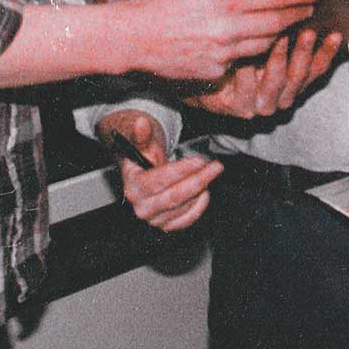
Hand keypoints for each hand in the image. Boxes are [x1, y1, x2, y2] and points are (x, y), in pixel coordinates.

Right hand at [99, 109, 220, 232]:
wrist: (143, 179)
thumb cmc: (144, 160)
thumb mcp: (142, 145)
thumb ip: (142, 135)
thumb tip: (142, 122)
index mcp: (133, 187)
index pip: (158, 181)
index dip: (181, 171)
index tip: (200, 160)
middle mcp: (141, 207)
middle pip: (174, 197)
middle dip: (198, 180)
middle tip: (216, 166)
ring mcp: (154, 220)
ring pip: (183, 208)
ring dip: (200, 190)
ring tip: (209, 173)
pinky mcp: (166, 227)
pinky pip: (187, 219)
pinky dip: (199, 205)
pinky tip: (205, 191)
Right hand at [124, 0, 322, 82]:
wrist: (133, 39)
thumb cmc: (161, 5)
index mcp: (223, 0)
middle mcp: (227, 28)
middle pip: (277, 22)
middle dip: (298, 14)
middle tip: (311, 8)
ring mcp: (222, 53)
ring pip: (265, 43)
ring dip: (281, 33)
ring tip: (290, 24)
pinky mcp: (216, 72)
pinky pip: (244, 60)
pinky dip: (253, 50)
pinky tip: (257, 43)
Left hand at [186, 28, 343, 117]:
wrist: (196, 74)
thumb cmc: (231, 51)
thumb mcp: (255, 31)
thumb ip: (272, 13)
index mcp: (290, 75)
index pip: (317, 66)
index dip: (327, 51)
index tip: (335, 33)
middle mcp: (280, 93)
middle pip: (301, 76)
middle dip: (305, 51)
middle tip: (307, 31)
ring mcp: (260, 102)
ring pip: (279, 83)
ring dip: (281, 60)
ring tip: (281, 38)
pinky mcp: (239, 106)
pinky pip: (248, 89)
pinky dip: (248, 72)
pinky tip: (246, 58)